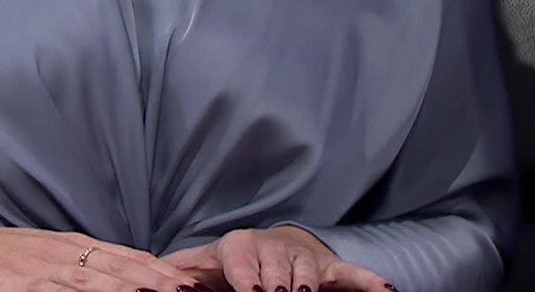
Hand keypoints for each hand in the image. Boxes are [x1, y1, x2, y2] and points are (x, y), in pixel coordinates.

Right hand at [0, 209, 211, 291]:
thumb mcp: (43, 254)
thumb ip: (82, 266)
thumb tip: (126, 274)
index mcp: (71, 249)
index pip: (126, 258)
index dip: (160, 271)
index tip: (192, 282)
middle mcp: (61, 258)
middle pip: (119, 270)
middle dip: (157, 282)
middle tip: (190, 290)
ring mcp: (39, 275)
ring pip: (93, 282)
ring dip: (128, 286)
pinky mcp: (17, 290)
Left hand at [160, 226, 394, 291]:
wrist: (264, 248)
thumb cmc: (227, 265)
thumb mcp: (200, 265)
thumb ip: (178, 271)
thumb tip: (150, 277)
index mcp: (239, 248)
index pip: (242, 262)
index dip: (247, 277)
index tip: (250, 290)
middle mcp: (273, 248)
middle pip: (277, 270)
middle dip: (278, 285)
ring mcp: (304, 258)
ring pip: (309, 271)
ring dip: (310, 283)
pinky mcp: (329, 269)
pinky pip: (350, 274)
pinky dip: (367, 281)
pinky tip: (384, 291)